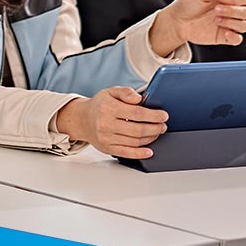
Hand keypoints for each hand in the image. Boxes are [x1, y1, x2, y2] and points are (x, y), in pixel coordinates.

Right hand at [53, 86, 168, 159]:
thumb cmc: (99, 105)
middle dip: (155, 128)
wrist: (82, 119)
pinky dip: (139, 153)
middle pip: (138, 129)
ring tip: (157, 133)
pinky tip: (149, 151)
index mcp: (108, 108)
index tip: (163, 116)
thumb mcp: (110, 92)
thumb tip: (138, 99)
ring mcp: (106, 138)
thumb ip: (126, 92)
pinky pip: (126, 153)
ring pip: (134, 142)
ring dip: (150, 138)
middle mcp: (106, 124)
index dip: (153, 115)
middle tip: (163, 126)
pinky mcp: (106, 148)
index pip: (136, 113)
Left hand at [148, 0, 245, 55]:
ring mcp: (229, 25)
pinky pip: (237, 39)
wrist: (177, 20)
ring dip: (230, 21)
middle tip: (215, 10)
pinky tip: (224, 33)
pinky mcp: (224, 37)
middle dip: (232, 11)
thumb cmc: (189, 3)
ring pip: (243, 26)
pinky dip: (233, 36)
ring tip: (214, 18)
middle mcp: (233, 12)